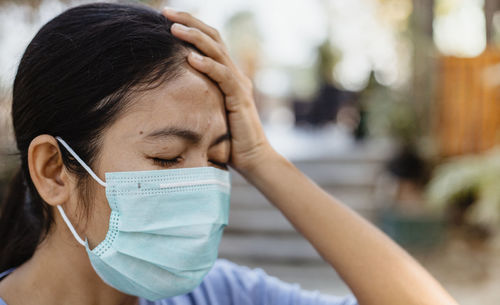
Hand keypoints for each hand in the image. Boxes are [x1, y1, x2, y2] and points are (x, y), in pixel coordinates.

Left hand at [162, 8, 276, 175]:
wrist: (252, 158)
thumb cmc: (227, 139)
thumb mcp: (208, 113)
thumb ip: (195, 99)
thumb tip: (166, 97)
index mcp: (227, 74)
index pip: (210, 42)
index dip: (191, 27)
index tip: (167, 18)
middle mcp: (235, 74)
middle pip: (213, 38)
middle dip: (189, 22)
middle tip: (166, 12)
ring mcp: (239, 84)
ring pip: (217, 52)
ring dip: (194, 38)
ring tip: (173, 28)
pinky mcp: (240, 98)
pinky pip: (223, 77)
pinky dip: (208, 66)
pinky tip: (191, 59)